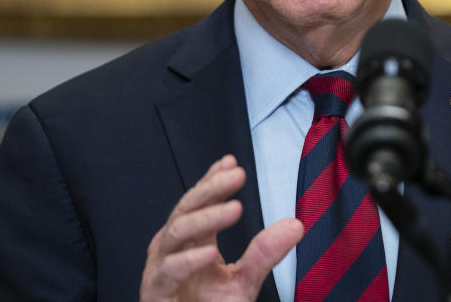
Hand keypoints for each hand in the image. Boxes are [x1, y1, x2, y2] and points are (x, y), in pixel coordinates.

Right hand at [140, 154, 303, 300]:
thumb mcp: (244, 281)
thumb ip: (264, 253)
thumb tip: (295, 225)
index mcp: (192, 240)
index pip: (200, 201)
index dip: (212, 180)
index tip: (231, 161)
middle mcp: (173, 249)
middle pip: (187, 208)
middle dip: (211, 188)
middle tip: (237, 174)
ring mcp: (161, 268)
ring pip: (176, 232)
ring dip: (206, 217)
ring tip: (234, 208)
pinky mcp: (155, 291)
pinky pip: (169, 270)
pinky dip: (189, 260)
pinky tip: (209, 251)